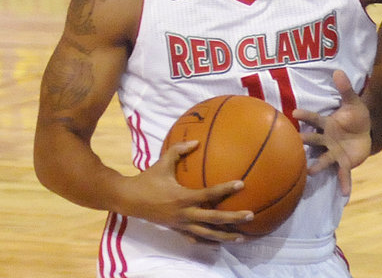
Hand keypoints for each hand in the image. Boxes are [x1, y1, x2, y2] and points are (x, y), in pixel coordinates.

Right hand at [124, 141, 253, 242]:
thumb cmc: (148, 179)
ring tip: (242, 237)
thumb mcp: (163, 162)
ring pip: (207, 234)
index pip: (209, 194)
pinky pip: (195, 239)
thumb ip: (179, 149)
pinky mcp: (177, 230)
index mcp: (182, 197)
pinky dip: (208, 242)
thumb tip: (197, 141)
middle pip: (213, 219)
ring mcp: (181, 225)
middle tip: (250, 215)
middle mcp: (184, 214)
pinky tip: (220, 243)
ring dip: (225, 236)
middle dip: (233, 218)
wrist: (128, 199)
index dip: (225, 189)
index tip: (241, 184)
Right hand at [293, 70, 370, 195]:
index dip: (305, 116)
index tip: (294, 113)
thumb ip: (346, 89)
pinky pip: (343, 174)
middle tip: (295, 143)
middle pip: (314, 141)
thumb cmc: (355, 116)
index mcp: (327, 124)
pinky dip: (344, 183)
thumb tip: (339, 71)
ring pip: (323, 159)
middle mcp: (327, 140)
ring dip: (317, 166)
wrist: (366, 133)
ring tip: (309, 172)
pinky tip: (345, 194)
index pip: (314, 119)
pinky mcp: (343, 163)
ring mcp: (334, 153)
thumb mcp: (354, 102)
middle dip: (304, 142)